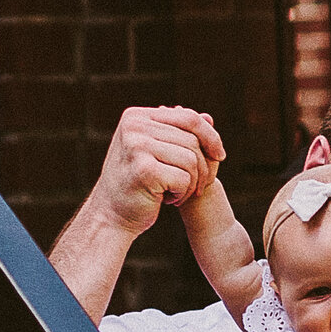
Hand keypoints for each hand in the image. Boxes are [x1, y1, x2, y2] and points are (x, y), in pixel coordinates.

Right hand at [88, 106, 223, 237]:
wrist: (111, 215)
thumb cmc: (138, 184)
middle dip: (202, 167)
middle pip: (192, 140)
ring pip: (191, 160)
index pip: (188, 117)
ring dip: (192, 183)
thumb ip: (179, 134)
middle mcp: (134, 126)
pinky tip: (167, 200)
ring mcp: (137, 146)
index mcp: (136, 116)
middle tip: (194, 187)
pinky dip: (183, 193)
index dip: (211, 136)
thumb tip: (209, 117)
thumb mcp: (158, 153)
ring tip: (177, 194)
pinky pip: (184, 178)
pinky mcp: (144, 169)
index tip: (220, 156)